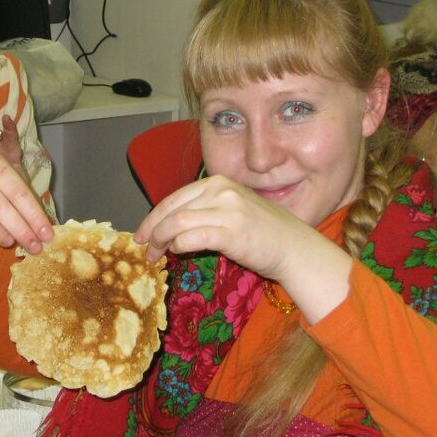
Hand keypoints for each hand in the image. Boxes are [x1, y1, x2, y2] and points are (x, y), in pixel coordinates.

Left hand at [135, 175, 352, 321]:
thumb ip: (204, 211)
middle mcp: (221, 190)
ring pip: (177, 223)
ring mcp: (227, 209)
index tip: (142, 233)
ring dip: (160, 241)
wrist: (294, 247)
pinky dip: (178, 246)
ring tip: (156, 255)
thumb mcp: (231, 210)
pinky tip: (177, 253)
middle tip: (144, 247)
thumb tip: (169, 228)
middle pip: (171, 209)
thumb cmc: (263, 233)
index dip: (153, 216)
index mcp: (218, 182)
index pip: (175, 197)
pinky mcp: (231, 232)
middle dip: (152, 230)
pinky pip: (191, 238)